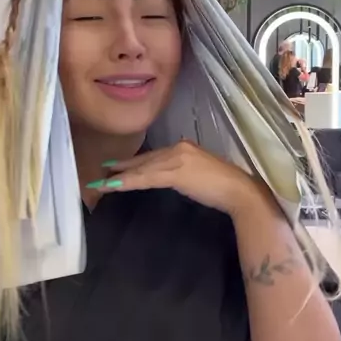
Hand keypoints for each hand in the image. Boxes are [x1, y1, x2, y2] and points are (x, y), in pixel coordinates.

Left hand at [87, 140, 263, 218]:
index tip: (115, 168)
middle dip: (122, 168)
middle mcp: (179, 148)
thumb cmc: (223, 189)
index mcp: (184, 148)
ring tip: (101, 183)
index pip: (153, 156)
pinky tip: (116, 185)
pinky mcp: (177, 172)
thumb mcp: (197, 176)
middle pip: (144, 160)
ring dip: (120, 177)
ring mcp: (178, 158)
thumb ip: (181, 174)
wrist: (240, 192)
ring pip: (142, 169)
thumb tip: (165, 180)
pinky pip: (147, 178)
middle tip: (101, 173)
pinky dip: (129, 182)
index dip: (133, 163)